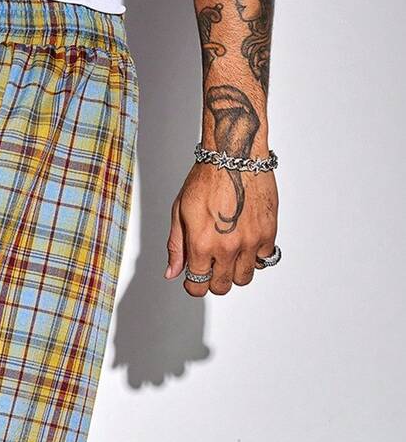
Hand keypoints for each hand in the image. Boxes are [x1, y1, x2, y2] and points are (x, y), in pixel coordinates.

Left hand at [165, 164, 277, 297]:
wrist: (234, 155)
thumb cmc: (205, 179)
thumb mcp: (180, 213)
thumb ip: (177, 247)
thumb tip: (172, 273)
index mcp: (201, 245)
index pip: (198, 286)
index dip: (194, 285)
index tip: (195, 278)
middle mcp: (227, 247)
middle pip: (222, 287)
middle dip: (214, 281)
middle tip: (212, 266)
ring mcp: (250, 241)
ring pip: (245, 278)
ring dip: (236, 271)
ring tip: (230, 254)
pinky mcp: (268, 231)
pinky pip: (264, 258)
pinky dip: (256, 255)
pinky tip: (246, 241)